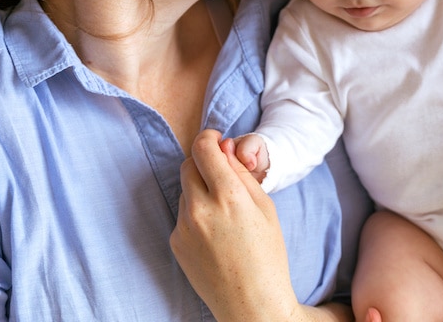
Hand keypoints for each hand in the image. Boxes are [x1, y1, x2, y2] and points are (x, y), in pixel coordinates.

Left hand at [171, 129, 300, 320]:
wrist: (251, 303)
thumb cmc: (267, 255)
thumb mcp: (265, 207)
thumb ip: (241, 173)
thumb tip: (223, 147)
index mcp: (228, 196)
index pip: (204, 148)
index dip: (209, 138)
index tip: (216, 140)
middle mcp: (200, 209)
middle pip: (188, 164)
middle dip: (203, 162)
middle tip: (220, 173)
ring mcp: (184, 227)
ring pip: (185, 190)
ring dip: (199, 189)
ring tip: (223, 214)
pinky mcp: (175, 243)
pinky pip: (182, 215)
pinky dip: (195, 214)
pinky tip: (214, 234)